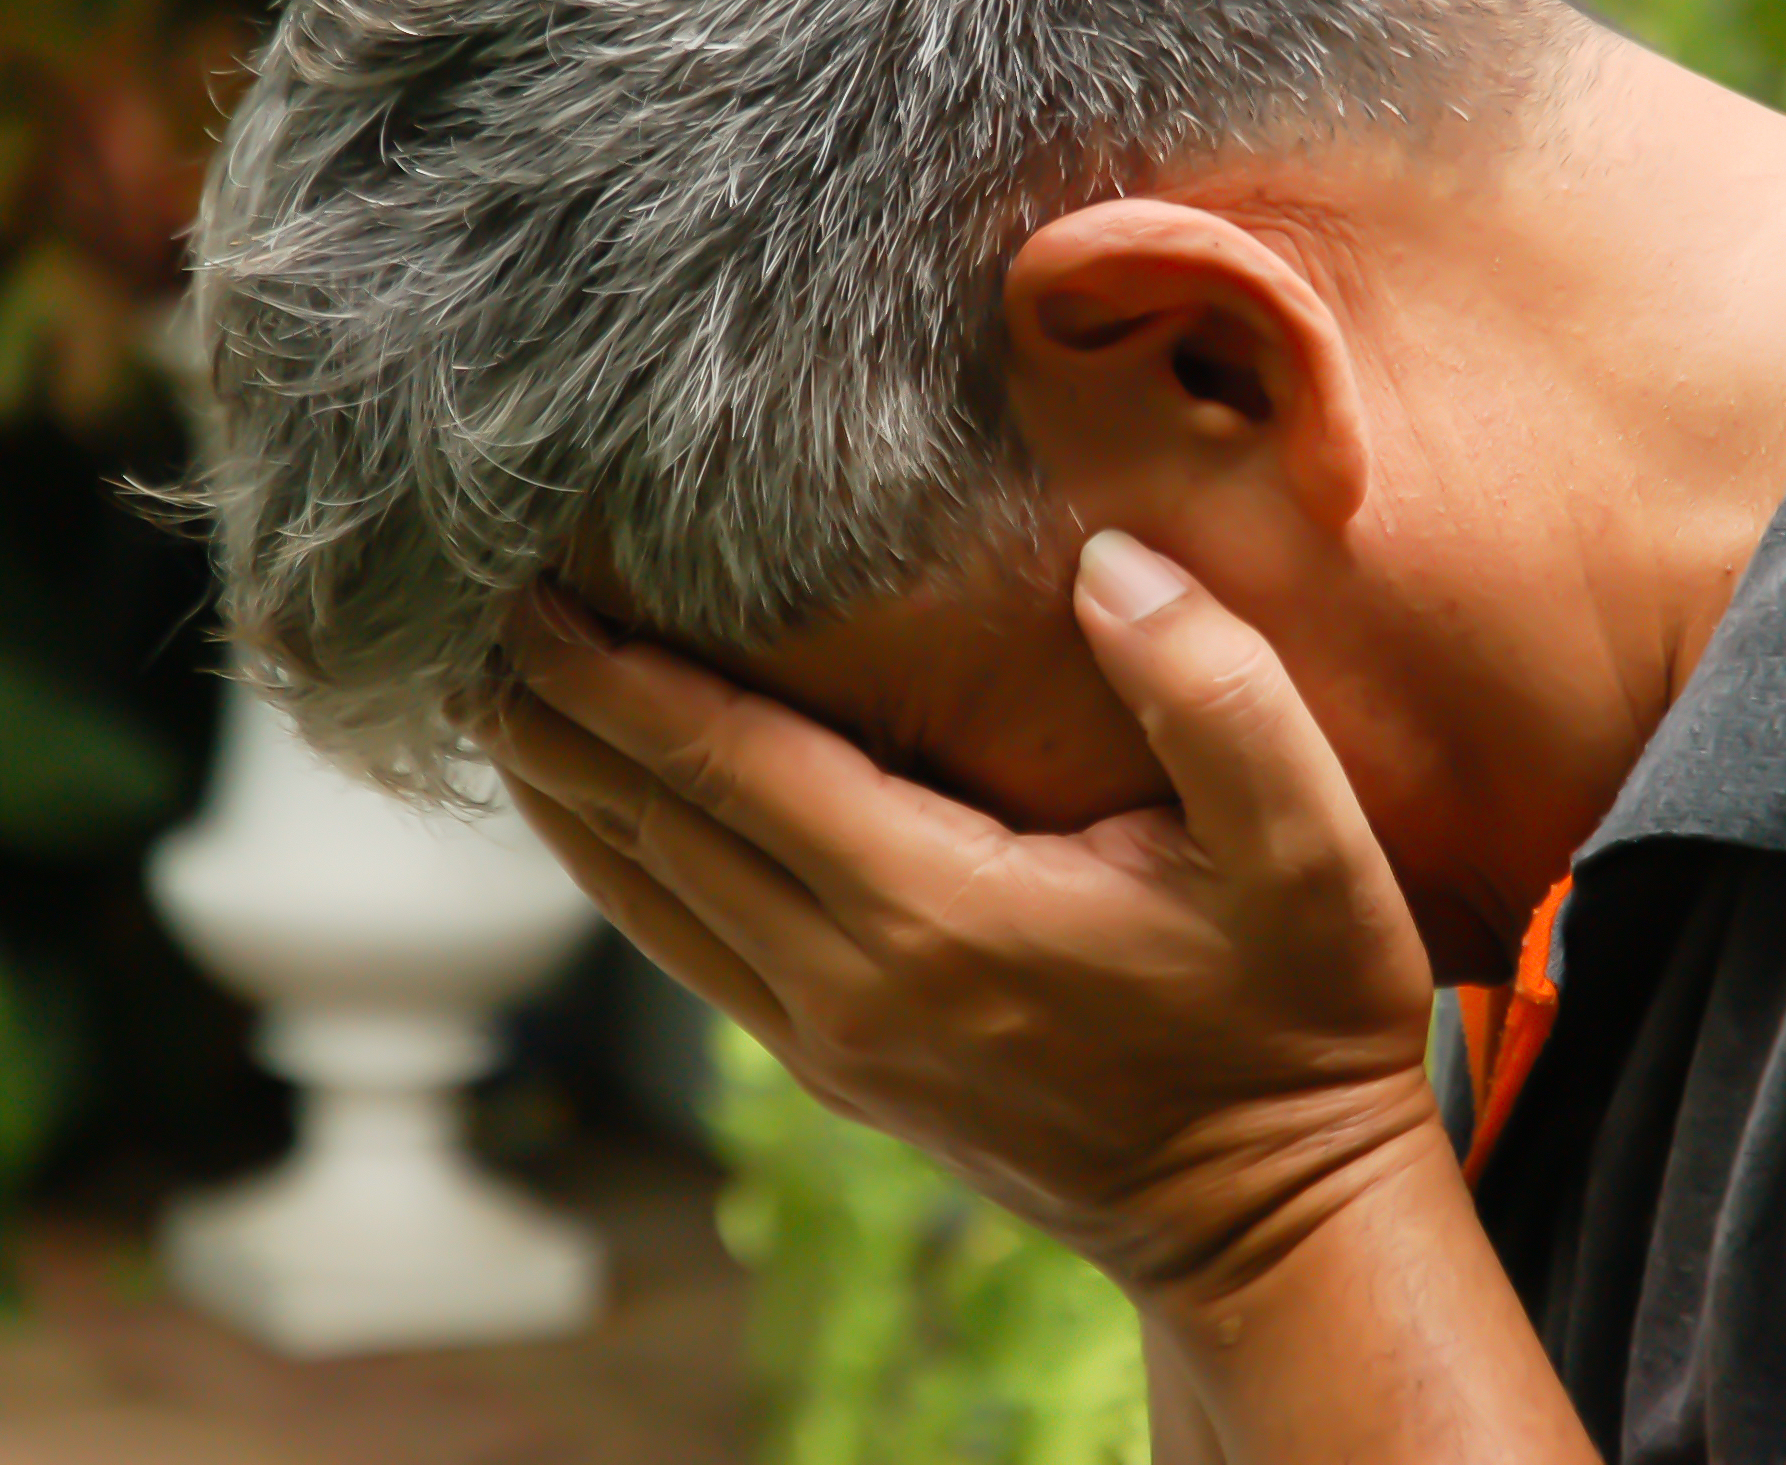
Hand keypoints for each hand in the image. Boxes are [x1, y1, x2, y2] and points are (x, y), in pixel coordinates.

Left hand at [478, 530, 1441, 1302]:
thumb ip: (1214, 690)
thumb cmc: (1295, 1021)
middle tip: (479, 609)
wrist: (1276, 1220)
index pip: (729, 767)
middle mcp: (854, 987)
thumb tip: (1106, 564)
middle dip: (560, 718)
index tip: (536, 590)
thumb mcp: (1307, 847)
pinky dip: (627, 875)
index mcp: (936, 914)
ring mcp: (839, 1045)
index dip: (619, 676)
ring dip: (567, 801)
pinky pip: (693, 955)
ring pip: (652, 903)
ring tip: (499, 703)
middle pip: (656, 830)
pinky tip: (606, 826)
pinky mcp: (848, 1075)